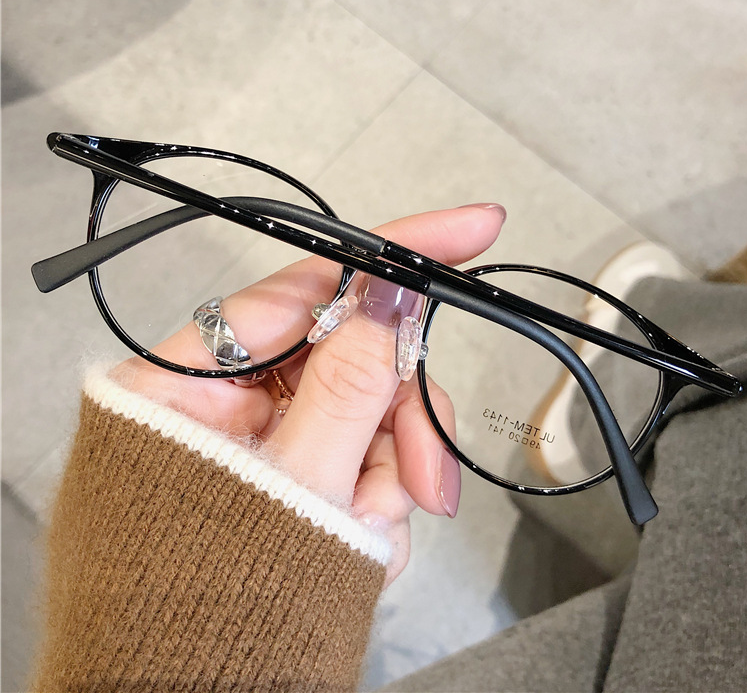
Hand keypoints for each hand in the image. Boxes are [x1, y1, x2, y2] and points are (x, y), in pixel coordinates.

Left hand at [113, 204, 505, 583]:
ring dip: (388, 475)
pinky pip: (361, 460)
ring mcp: (264, 435)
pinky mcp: (294, 471)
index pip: (307, 285)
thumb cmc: (205, 609)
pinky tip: (356, 543)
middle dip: (398, 417)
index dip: (393, 254)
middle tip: (423, 474)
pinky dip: (376, 502)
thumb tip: (390, 298)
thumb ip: (347, 386)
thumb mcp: (293, 489)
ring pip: (367, 415)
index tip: (468, 227)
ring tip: (367, 536)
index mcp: (188, 380)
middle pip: (351, 358)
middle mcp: (227, 398)